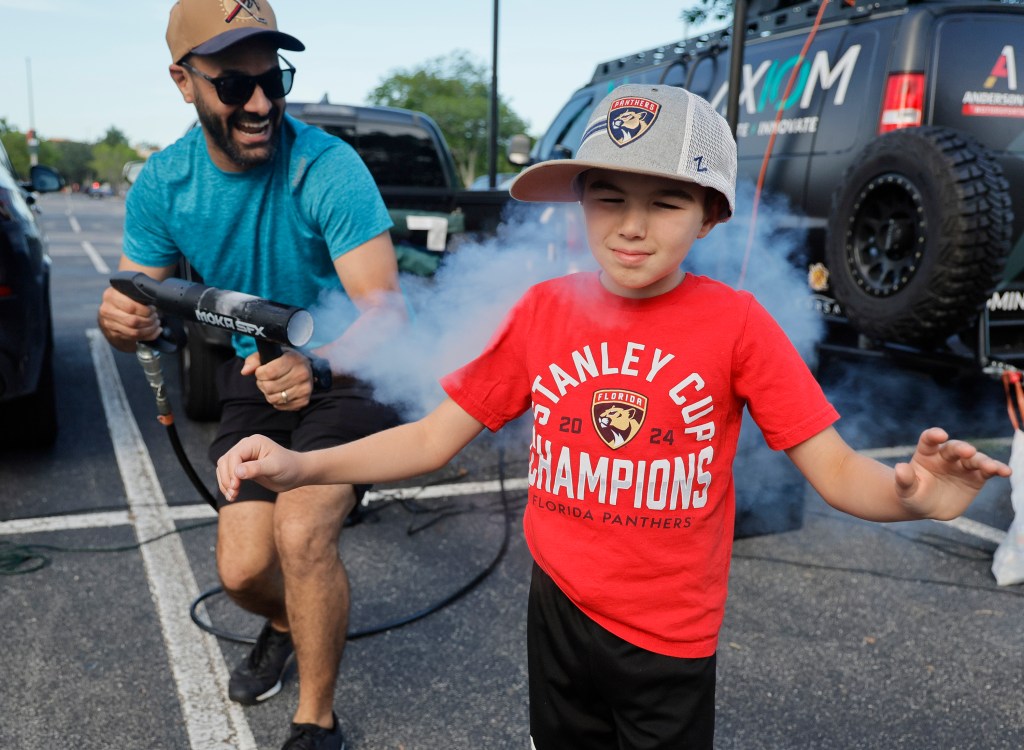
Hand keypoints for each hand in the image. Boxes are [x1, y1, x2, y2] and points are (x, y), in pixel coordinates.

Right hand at [98, 286, 160, 351]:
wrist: (111, 311)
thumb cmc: (125, 299)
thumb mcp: (128, 291)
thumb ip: (138, 292)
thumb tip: (154, 295)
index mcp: (111, 296)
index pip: (131, 306)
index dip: (146, 310)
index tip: (153, 309)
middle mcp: (107, 310)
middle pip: (133, 321)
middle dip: (149, 320)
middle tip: (155, 316)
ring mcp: (109, 323)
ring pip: (134, 332)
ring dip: (150, 329)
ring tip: (156, 323)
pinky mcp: (114, 334)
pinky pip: (134, 337)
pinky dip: (149, 335)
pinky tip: (155, 331)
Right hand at [216, 434, 302, 500]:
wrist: (296, 473)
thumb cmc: (289, 467)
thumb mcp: (274, 467)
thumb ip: (256, 469)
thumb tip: (237, 472)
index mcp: (253, 443)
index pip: (234, 455)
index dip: (232, 471)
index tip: (236, 486)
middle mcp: (246, 448)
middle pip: (225, 461)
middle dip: (226, 478)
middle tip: (234, 493)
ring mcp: (244, 458)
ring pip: (224, 469)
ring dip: (225, 483)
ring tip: (232, 496)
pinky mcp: (243, 468)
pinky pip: (229, 475)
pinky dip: (228, 486)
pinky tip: (233, 496)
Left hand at [241, 349, 313, 410]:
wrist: (304, 368)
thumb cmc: (283, 360)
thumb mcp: (269, 355)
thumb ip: (254, 360)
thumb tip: (245, 371)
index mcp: (294, 359)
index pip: (269, 372)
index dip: (259, 373)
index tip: (261, 371)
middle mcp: (302, 374)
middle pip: (269, 387)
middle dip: (262, 384)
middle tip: (266, 380)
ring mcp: (305, 389)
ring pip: (274, 399)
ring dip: (268, 394)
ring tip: (272, 386)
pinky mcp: (304, 401)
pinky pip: (280, 406)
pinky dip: (277, 401)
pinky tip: (281, 392)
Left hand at [895, 427, 1011, 519]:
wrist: (926, 506)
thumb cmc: (913, 495)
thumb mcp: (905, 490)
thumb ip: (904, 479)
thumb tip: (899, 468)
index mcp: (926, 453)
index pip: (929, 440)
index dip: (934, 435)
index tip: (939, 435)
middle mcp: (946, 456)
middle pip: (955, 448)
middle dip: (962, 448)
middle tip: (968, 451)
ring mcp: (962, 465)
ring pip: (974, 459)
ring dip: (984, 461)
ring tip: (991, 467)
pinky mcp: (976, 476)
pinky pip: (988, 471)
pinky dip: (997, 469)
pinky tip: (1005, 471)